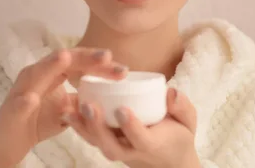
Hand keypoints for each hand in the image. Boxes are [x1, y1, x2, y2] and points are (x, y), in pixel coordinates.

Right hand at [0, 48, 127, 167]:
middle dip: (85, 57)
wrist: (9, 142)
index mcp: (52, 72)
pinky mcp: (11, 110)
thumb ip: (85, 97)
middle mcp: (36, 74)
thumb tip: (112, 93)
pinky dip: (25, 101)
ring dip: (50, 65)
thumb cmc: (38, 119)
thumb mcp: (68, 108)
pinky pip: (18, 104)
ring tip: (65, 57)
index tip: (123, 70)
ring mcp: (22, 90)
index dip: (99, 62)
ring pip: (36, 73)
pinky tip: (33, 99)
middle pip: (63, 60)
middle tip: (107, 56)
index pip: (78, 61)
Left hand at [64, 87, 200, 167]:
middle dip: (98, 127)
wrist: (170, 162)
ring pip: (97, 144)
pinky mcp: (108, 146)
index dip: (131, 126)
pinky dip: (78, 126)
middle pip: (112, 146)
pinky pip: (91, 139)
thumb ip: (182, 107)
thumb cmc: (179, 136)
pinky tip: (66, 111)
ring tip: (70, 108)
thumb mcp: (189, 122)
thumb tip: (171, 93)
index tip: (122, 109)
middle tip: (89, 106)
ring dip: (83, 127)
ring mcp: (118, 151)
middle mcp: (132, 152)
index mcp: (154, 145)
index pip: (141, 139)